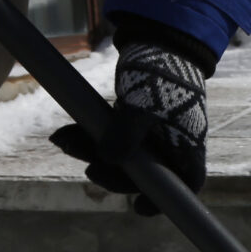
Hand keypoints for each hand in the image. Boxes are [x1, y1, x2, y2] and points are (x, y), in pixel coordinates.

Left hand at [50, 21, 211, 216]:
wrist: (157, 43)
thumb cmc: (159, 79)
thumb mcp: (140, 109)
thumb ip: (125, 136)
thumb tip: (106, 160)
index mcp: (187, 148)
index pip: (184, 185)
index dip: (163, 201)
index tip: (140, 208)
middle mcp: (172, 145)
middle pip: (145, 174)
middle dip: (113, 174)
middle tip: (88, 171)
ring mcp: (152, 134)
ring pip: (124, 155)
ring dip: (93, 153)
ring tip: (64, 142)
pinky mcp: (133, 121)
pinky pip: (112, 137)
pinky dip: (91, 136)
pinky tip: (65, 133)